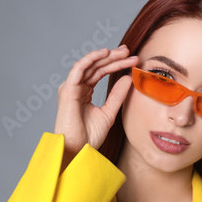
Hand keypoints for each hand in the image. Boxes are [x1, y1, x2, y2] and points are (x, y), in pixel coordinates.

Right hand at [54, 45, 137, 167]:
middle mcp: (76, 87)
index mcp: (84, 92)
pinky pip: (80, 68)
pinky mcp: (68, 89)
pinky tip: (105, 53)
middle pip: (97, 66)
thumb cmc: (89, 136)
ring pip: (90, 65)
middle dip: (114, 57)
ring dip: (107, 56)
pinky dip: (92, 59)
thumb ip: (118, 95)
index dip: (117, 64)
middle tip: (130, 51)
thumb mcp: (109, 112)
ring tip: (123, 52)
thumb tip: (128, 78)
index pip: (101, 72)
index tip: (133, 60)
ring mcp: (71, 87)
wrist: (78, 150)